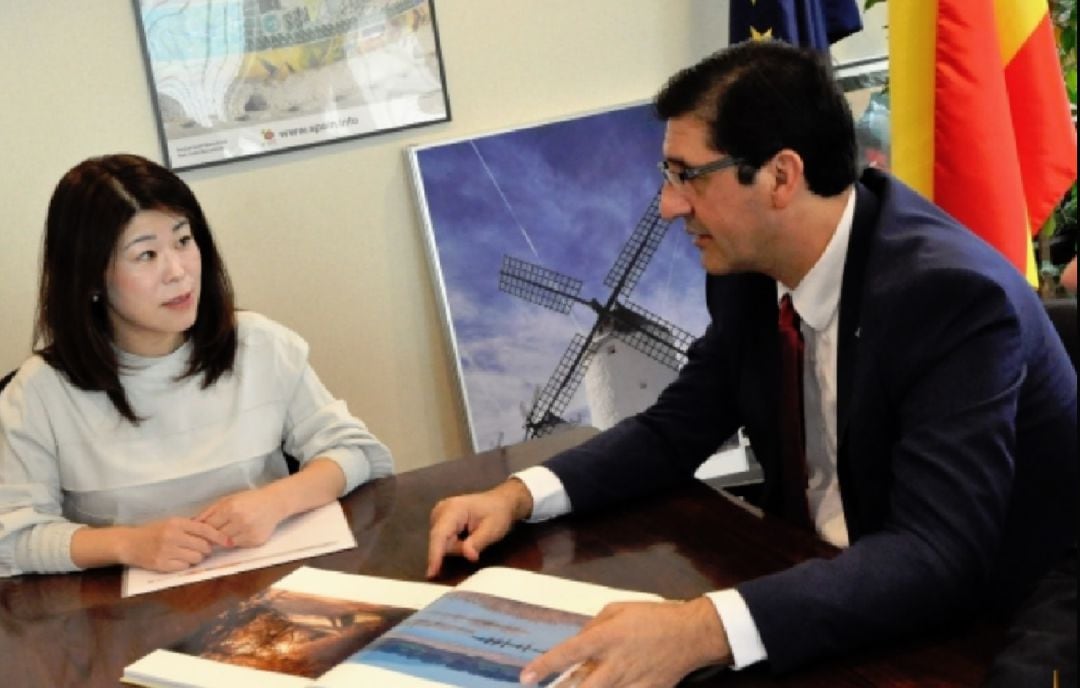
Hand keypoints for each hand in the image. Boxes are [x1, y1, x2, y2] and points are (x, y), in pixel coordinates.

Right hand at [120, 517, 230, 571]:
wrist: (130, 543)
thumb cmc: (154, 532)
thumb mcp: (171, 523)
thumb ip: (190, 527)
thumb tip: (214, 534)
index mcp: (177, 523)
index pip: (205, 529)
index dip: (219, 536)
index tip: (228, 542)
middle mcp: (172, 536)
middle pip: (203, 546)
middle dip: (206, 549)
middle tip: (201, 549)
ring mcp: (166, 551)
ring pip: (196, 558)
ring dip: (196, 558)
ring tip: (187, 554)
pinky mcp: (161, 564)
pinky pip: (184, 567)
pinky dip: (184, 565)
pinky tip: (177, 560)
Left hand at [196, 487, 288, 547]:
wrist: (274, 503)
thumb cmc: (249, 499)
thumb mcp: (227, 499)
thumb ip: (209, 512)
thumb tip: (192, 524)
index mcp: (230, 508)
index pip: (209, 526)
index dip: (204, 530)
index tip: (201, 532)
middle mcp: (240, 521)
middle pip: (217, 536)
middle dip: (213, 536)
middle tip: (212, 534)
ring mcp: (249, 532)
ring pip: (227, 543)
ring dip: (224, 540)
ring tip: (228, 531)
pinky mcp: (256, 540)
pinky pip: (239, 545)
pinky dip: (236, 541)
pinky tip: (241, 532)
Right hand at [426, 478, 532, 577]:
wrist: (500, 502)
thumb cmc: (498, 514)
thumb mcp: (492, 530)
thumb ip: (478, 543)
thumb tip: (467, 555)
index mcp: (453, 509)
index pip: (440, 535)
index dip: (435, 555)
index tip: (431, 573)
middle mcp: (440, 510)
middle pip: (440, 542)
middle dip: (457, 548)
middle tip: (477, 540)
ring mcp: (438, 514)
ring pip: (441, 543)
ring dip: (457, 546)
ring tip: (473, 534)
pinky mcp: (439, 520)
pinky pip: (442, 540)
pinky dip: (454, 543)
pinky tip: (466, 534)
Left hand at [521, 598, 731, 687]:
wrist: (690, 634)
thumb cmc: (653, 616)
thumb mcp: (618, 610)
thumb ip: (593, 626)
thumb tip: (578, 643)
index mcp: (607, 637)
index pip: (568, 653)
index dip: (545, 666)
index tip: (526, 677)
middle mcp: (616, 663)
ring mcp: (632, 681)